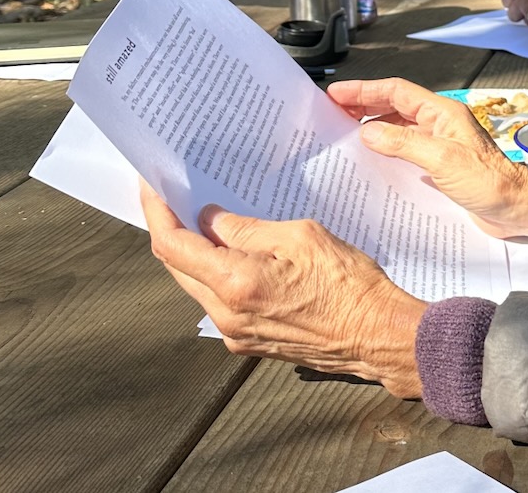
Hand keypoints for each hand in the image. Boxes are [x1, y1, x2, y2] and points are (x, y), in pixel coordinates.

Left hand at [140, 183, 424, 397]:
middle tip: (173, 198)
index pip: (174, 246)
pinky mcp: (249, 341)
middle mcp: (226, 314)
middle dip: (171, 230)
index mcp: (236, 283)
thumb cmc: (348, 283)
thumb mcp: (301, 235)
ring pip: (197, 286)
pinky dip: (216, 273)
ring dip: (194, 253)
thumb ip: (248, 229)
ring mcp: (235, 333)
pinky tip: (232, 253)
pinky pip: (218, 301)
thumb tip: (211, 220)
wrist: (375, 334)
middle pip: (178, 268)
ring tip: (202, 220)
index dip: (157, 212)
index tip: (152, 187)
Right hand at [326, 78, 527, 239]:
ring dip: (373, 128)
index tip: (337, 93)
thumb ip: (404, 143)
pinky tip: (371, 162)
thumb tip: (368, 131)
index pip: (397, 92)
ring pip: (398, 128)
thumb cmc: (488, 180)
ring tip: (344, 134)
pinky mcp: (439, 166)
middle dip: (364, 105)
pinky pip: (405, 151)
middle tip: (333, 111)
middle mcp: (439, 125)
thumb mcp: (442, 159)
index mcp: (442, 113)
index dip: (365, 90)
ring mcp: (439, 145)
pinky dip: (385, 151)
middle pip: (395, 106)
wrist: (516, 206)